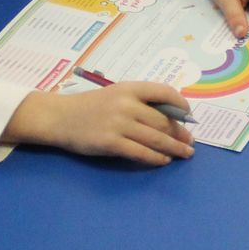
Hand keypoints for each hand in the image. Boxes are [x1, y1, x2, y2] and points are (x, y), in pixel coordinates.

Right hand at [6, 87, 194, 166]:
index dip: (181, 104)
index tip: (188, 116)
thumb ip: (138, 101)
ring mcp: (118, 124)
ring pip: (156, 138)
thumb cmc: (89, 106)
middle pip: (163, 120)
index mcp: (129, 88)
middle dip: (180, 133)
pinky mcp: (111, 143)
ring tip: (185, 154)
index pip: (164, 92)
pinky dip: (155, 158)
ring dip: (174, 148)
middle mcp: (126, 104)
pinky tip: (163, 161)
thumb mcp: (114, 94)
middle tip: (190, 142)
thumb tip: (169, 116)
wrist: (58, 117)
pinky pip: (140, 153)